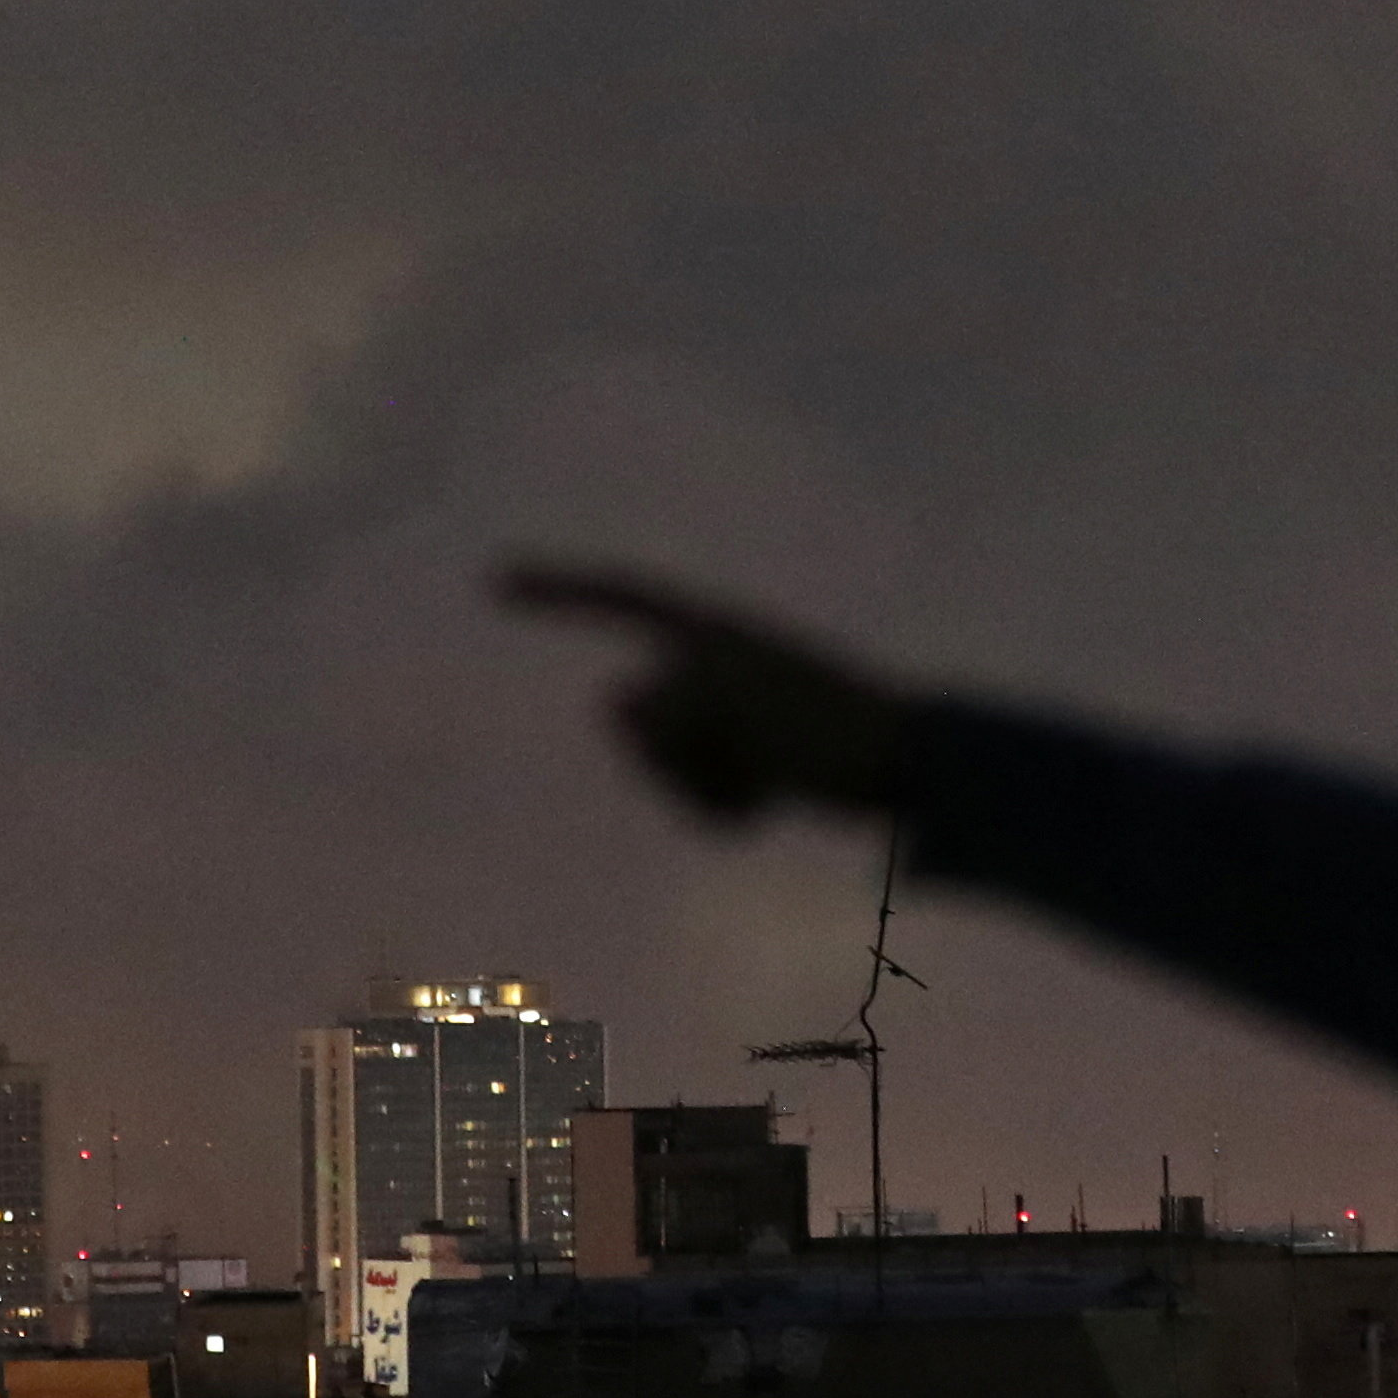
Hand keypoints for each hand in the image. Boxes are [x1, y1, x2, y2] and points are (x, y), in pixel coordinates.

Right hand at [499, 562, 918, 825]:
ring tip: (764, 778)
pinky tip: (775, 805)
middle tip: (736, 745)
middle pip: (631, 715)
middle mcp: (710, 666)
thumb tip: (618, 708)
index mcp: (708, 629)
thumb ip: (652, 703)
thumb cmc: (817, 719)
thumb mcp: (721, 699)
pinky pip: (698, 803)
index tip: (495, 583)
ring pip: (662, 769)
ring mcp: (728, 719)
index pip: (617, 595)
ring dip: (698, 786)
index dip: (555, 588)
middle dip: (663, 748)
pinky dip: (727, 813)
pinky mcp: (751, 765)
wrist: (903, 763)